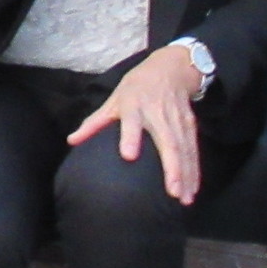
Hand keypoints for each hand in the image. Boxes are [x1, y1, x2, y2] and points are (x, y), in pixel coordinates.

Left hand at [65, 44, 204, 200]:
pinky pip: (193, 150)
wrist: (171, 68)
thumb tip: (71, 140)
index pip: (131, 121)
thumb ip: (94, 122)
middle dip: (172, 167)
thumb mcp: (114, 99)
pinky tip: (193, 189)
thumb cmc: (137, 87)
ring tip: (184, 198)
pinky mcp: (189, 125)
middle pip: (167, 141)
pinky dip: (194, 170)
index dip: (130, 136)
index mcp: (134, 105)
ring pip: (184, 149)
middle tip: (172, 192)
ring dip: (186, 175)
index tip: (128, 155)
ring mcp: (176, 120)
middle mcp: (158, 113)